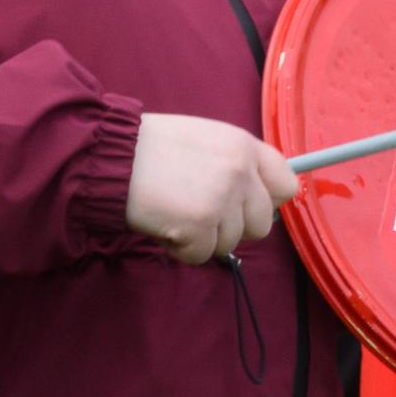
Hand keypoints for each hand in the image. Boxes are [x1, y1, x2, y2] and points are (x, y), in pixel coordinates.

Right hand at [125, 112, 296, 263]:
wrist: (110, 157)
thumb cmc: (150, 149)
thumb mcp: (206, 140)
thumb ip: (236, 165)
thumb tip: (259, 200)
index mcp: (245, 145)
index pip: (286, 184)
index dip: (264, 201)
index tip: (242, 206)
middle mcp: (240, 171)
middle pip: (260, 223)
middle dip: (230, 227)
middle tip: (198, 213)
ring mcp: (222, 199)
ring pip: (230, 242)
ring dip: (203, 237)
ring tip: (175, 212)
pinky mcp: (200, 225)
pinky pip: (203, 255)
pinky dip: (182, 249)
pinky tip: (164, 225)